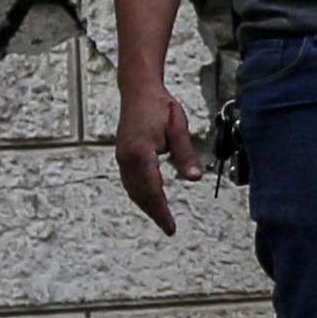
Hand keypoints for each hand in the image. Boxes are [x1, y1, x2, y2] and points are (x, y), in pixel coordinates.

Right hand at [112, 84, 199, 231]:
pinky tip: (149, 198)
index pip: (152, 190)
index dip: (162, 211)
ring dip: (146, 205)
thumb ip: (185, 154)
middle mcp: (127, 158)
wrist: (138, 89)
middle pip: (140, 195)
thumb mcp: (178, 128)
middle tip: (168, 227)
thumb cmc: (159, 105)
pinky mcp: (122, 154)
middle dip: (154, 213)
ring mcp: (122, 157)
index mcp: (140, 153)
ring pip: (133, 190)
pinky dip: (139, 194)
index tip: (170, 227)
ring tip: (161, 217)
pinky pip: (130, 181)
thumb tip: (194, 178)